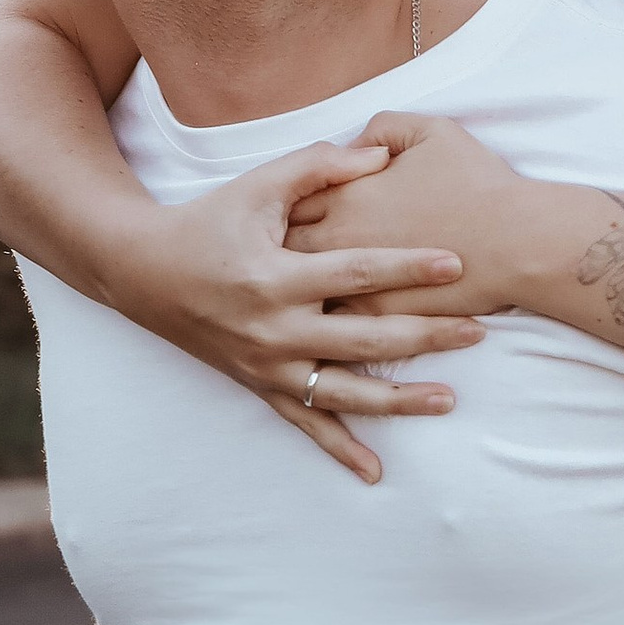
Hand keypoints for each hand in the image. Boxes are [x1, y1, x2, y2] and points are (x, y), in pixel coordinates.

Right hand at [118, 140, 484, 484]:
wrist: (145, 274)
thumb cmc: (209, 221)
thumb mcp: (257, 186)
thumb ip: (318, 166)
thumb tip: (380, 153)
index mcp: (275, 276)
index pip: (355, 272)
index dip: (408, 267)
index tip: (457, 264)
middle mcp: (273, 329)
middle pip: (362, 338)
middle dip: (424, 335)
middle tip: (478, 330)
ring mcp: (267, 365)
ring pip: (342, 393)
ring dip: (398, 400)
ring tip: (448, 400)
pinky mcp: (260, 386)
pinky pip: (304, 424)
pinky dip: (339, 449)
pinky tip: (376, 472)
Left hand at [285, 114, 543, 317]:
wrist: (518, 242)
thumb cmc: (477, 184)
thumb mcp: (429, 130)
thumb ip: (381, 128)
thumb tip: (356, 144)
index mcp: (343, 197)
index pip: (285, 202)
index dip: (282, 204)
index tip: (287, 207)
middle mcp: (337, 244)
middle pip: (281, 251)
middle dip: (275, 250)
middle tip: (279, 249)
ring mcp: (353, 286)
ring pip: (302, 294)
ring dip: (298, 289)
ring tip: (298, 286)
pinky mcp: (376, 320)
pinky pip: (334, 325)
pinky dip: (325, 321)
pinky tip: (328, 318)